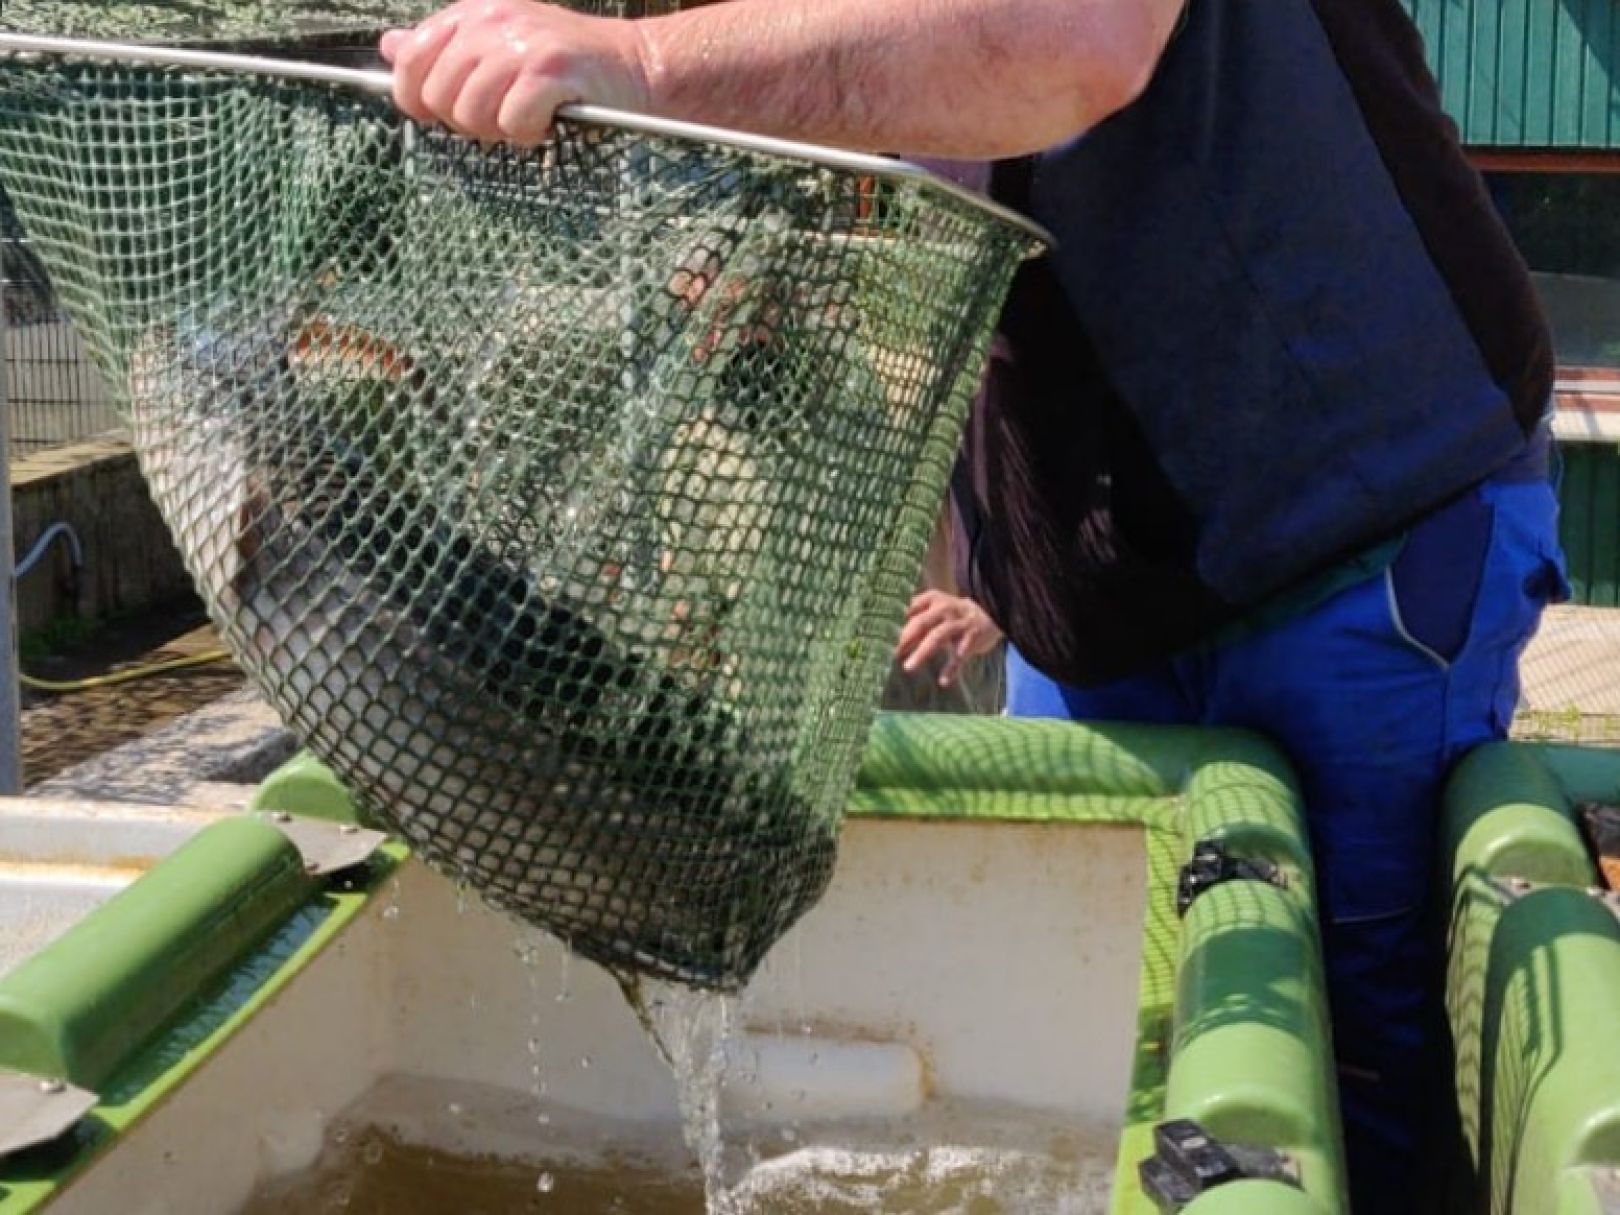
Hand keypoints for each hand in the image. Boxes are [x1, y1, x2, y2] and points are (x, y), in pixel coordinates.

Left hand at [379, 0, 649, 145]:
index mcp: (472, 11)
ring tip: (525, 119)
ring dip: (499, 130)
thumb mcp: (497, 41)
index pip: (410, 59)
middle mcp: (492, 20)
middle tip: (500, 117)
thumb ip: (444, 46)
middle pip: (439, 95)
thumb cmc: (566, 62)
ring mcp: (521, 44)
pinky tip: (546, 123)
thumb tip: (391, 46)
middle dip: (466, 120)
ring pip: (472, 112)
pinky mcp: (551, 71)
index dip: (418, 99)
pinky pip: (513, 121)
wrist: (634, 65)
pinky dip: (528, 133)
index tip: (445, 113)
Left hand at [895, 590, 1002, 687]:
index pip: (908, 609)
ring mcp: (958, 623)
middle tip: (889, 653)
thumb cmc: (951, 615)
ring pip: (937, 637)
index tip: (879, 637)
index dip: (893, 623)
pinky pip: (960, 655)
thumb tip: (886, 640)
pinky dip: (952, 668)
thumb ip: (913, 623)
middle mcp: (944, 609)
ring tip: (908, 667)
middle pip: (920, 623)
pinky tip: (943, 681)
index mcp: (931, 600)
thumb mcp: (933, 611)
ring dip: (922, 652)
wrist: (991, 612)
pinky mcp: (972, 638)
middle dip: (903, 639)